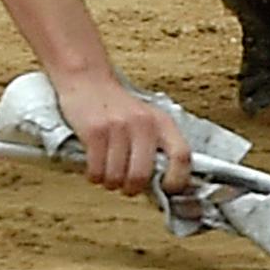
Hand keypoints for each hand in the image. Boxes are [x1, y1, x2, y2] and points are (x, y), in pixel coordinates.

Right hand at [49, 66, 194, 199]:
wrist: (88, 80)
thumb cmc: (118, 107)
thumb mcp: (146, 118)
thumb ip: (156, 146)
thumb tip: (163, 185)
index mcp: (162, 122)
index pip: (181, 155)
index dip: (177, 180)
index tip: (167, 189)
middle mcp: (143, 124)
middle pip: (142, 175)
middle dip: (131, 189)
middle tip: (125, 186)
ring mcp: (118, 127)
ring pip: (116, 178)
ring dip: (110, 183)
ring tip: (108, 172)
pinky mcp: (95, 132)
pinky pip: (96, 172)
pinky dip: (94, 177)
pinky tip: (95, 167)